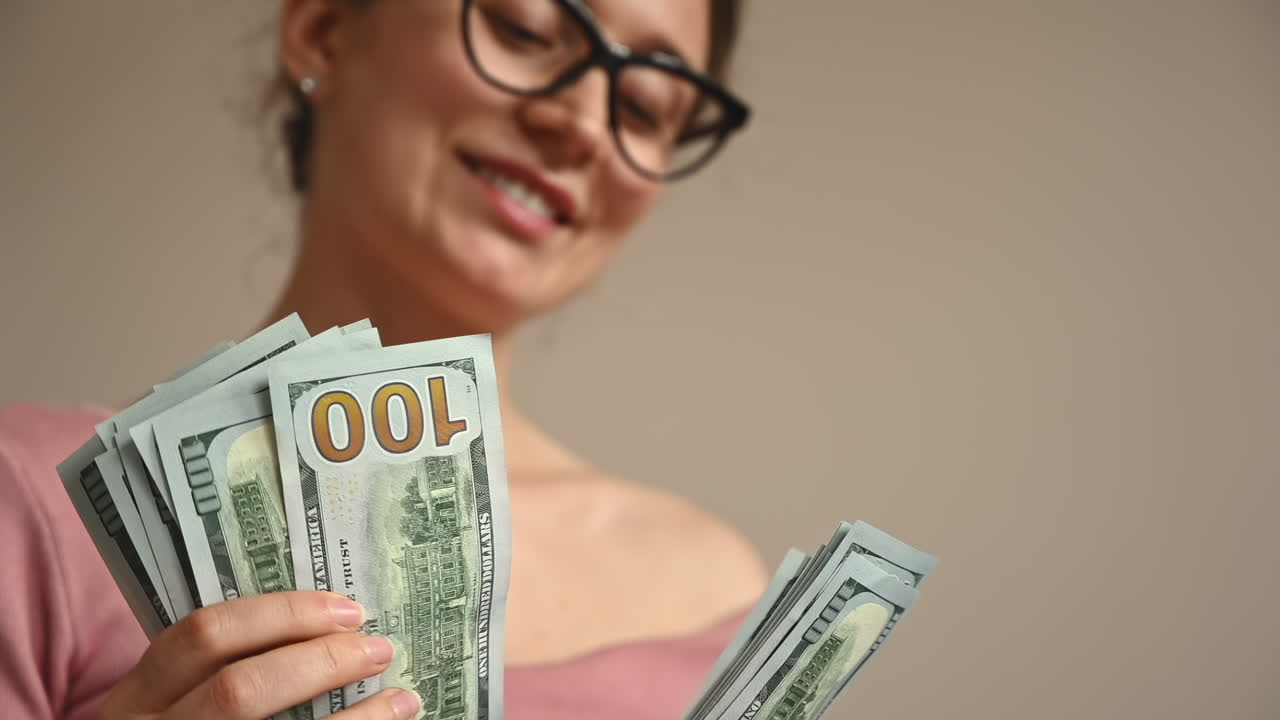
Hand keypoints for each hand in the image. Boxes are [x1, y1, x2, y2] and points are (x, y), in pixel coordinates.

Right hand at [100, 591, 420, 719]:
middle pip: (241, 688)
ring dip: (356, 718)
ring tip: (403, 699)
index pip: (203, 635)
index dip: (282, 614)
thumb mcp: (174, 704)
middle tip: (379, 648)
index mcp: (137, 698)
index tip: (347, 608)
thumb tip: (331, 625)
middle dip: (321, 662)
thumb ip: (220, 668)